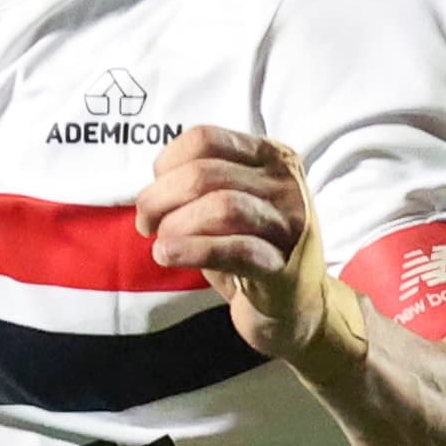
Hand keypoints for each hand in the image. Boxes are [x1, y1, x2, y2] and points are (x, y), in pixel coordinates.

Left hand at [134, 125, 361, 368]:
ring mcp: (291, 225)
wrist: (298, 306)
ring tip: (161, 243)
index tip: (155, 191)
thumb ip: (199, 182)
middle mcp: (286, 184)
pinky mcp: (285, 266)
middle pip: (205, 173)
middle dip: (160, 198)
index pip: (205, 139)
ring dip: (176, 224)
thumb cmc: (251, 246)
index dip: (166, 163)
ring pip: (222, 206)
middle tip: (146, 223)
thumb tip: (154, 185)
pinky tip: (167, 255)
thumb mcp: (228, 202)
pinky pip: (235, 249)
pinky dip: (192, 250)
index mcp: (271, 157)